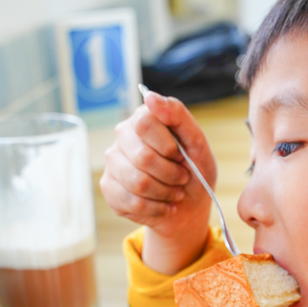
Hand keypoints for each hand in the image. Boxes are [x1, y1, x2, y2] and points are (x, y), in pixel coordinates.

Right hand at [101, 91, 215, 272]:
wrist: (189, 206)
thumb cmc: (194, 171)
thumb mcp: (197, 143)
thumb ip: (178, 115)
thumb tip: (149, 97)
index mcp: (143, 119)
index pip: (144, 123)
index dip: (168, 146)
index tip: (180, 156)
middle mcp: (123, 137)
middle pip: (142, 157)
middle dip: (171, 174)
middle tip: (182, 178)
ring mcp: (113, 162)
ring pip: (137, 182)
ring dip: (165, 193)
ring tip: (175, 193)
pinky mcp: (109, 188)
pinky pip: (131, 201)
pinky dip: (156, 208)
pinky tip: (163, 206)